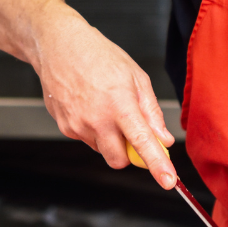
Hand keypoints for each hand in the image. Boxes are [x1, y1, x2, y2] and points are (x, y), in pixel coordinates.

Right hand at [33, 1, 176, 188]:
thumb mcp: (136, 77)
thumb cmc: (99, 56)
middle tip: (134, 132)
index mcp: (120, 104)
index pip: (142, 143)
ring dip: (112, 140)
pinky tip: (92, 107)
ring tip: (108, 107)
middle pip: (119, 160)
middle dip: (130, 154)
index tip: (168, 181)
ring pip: (103, 150)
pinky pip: (88, 140)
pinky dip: (96, 132)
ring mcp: (77, 125)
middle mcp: (97, 119)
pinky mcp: (65, 127)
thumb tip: (164, 139)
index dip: (157, 164)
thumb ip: (152, 112)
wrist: (58, 45)